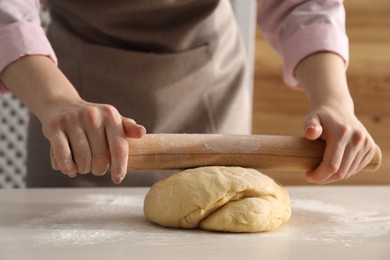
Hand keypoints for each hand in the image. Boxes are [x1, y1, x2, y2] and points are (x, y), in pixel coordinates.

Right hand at [43, 100, 145, 183]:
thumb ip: (128, 127)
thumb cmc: (93, 119)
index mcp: (110, 115)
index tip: (118, 178)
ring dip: (84, 170)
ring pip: (82, 158)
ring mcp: (72, 120)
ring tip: (84, 167)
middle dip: (100, 169)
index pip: (119, 146)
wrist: (61, 104)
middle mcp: (92, 115)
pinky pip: (63, 155)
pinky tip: (70, 170)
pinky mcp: (54, 126)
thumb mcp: (112, 119)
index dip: (120, 166)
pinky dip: (68, 167)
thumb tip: (142, 133)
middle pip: (101, 157)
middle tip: (97, 169)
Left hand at [294, 52, 377, 183]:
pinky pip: (357, 168)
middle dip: (325, 178)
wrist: (337, 108)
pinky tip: (334, 169)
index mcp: (342, 133)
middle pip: (341, 171)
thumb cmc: (320, 117)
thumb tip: (311, 133)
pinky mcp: (370, 148)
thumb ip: (309, 126)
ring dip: (334, 177)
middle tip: (313, 176)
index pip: (331, 165)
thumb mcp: (311, 119)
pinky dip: (345, 172)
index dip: (319, 175)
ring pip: (349, 172)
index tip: (307, 176)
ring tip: (321, 172)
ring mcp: (366, 143)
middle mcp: (357, 138)